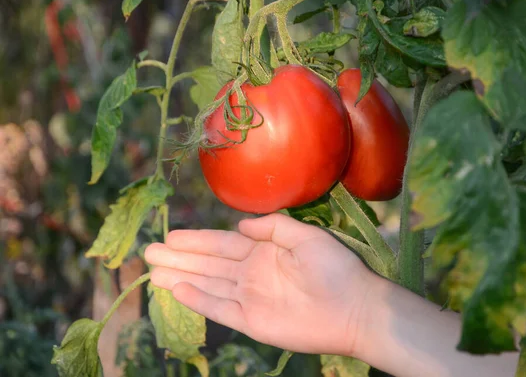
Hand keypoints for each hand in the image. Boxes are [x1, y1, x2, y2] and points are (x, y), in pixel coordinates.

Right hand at [144, 213, 374, 355]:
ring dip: (181, 277)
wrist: (355, 308)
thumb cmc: (335, 269)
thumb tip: (240, 225)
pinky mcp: (253, 322)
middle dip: (180, 258)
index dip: (197, 240)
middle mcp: (252, 274)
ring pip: (208, 285)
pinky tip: (177, 290)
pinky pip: (220, 309)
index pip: (222, 244)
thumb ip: (273, 228)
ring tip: (153, 271)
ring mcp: (251, 299)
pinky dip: (198, 300)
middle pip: (208, 264)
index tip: (172, 235)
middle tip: (150, 251)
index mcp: (264, 252)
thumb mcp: (306, 236)